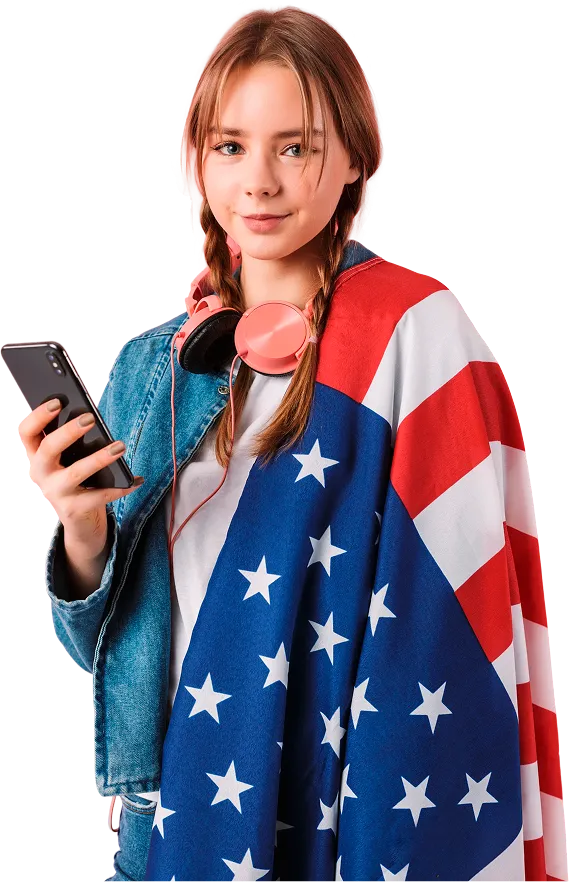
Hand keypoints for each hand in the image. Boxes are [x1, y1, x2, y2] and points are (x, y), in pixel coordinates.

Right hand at [18, 399, 143, 553]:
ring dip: (100, 458)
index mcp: (37, 456)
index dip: (39, 416)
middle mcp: (41, 474)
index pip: (27, 432)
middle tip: (90, 418)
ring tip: (120, 446)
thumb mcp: (71, 460)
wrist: (80, 520)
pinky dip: (120, 487)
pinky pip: (99, 496)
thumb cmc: (78, 480)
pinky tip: (136, 481)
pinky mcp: (72, 509)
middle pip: (48, 448)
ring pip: (76, 472)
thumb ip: (74, 442)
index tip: (58, 402)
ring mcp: (55, 493)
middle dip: (69, 432)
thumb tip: (92, 418)